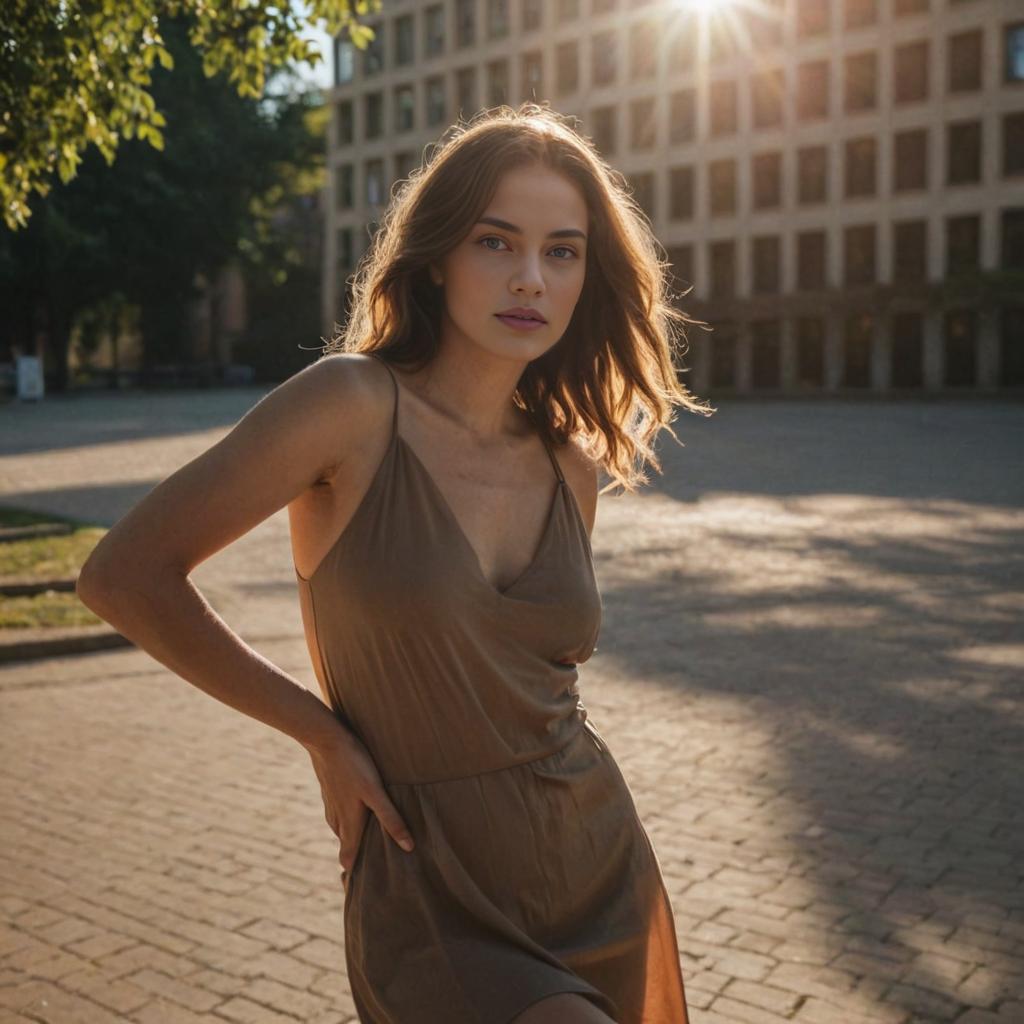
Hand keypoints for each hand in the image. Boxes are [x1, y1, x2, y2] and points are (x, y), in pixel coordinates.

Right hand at [306, 725, 414, 886]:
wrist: (325, 739)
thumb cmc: (354, 765)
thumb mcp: (375, 792)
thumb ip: (390, 819)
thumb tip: (408, 847)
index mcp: (348, 827)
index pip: (349, 864)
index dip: (356, 880)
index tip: (368, 894)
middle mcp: (337, 823)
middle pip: (348, 851)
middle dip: (361, 861)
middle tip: (380, 871)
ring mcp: (332, 808)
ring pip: (345, 833)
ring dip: (358, 840)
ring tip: (378, 844)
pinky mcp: (332, 795)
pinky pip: (342, 817)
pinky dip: (353, 823)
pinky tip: (364, 815)